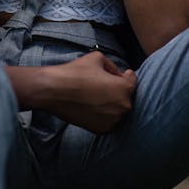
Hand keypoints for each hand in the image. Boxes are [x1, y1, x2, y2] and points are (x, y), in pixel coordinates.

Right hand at [7, 51, 136, 133]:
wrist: (54, 91)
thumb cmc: (76, 72)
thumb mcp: (98, 57)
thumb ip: (113, 66)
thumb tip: (118, 74)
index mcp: (124, 89)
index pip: (133, 81)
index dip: (127, 75)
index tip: (121, 74)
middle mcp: (122, 107)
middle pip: (126, 96)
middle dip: (119, 89)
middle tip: (105, 83)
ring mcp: (112, 121)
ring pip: (118, 109)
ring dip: (112, 102)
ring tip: (97, 94)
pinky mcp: (101, 130)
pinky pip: (109, 120)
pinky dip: (104, 113)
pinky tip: (92, 104)